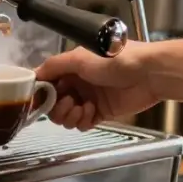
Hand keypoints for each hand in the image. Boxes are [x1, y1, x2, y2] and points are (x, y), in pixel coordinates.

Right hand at [34, 42, 157, 130]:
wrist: (148, 73)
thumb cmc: (117, 59)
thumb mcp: (79, 58)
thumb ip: (53, 66)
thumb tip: (34, 74)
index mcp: (70, 68)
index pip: (46, 83)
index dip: (40, 93)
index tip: (39, 100)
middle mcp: (77, 83)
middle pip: (53, 104)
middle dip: (56, 107)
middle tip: (67, 103)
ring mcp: (88, 99)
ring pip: (66, 116)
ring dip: (70, 115)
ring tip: (81, 108)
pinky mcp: (101, 113)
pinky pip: (82, 124)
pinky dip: (83, 121)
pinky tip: (92, 111)